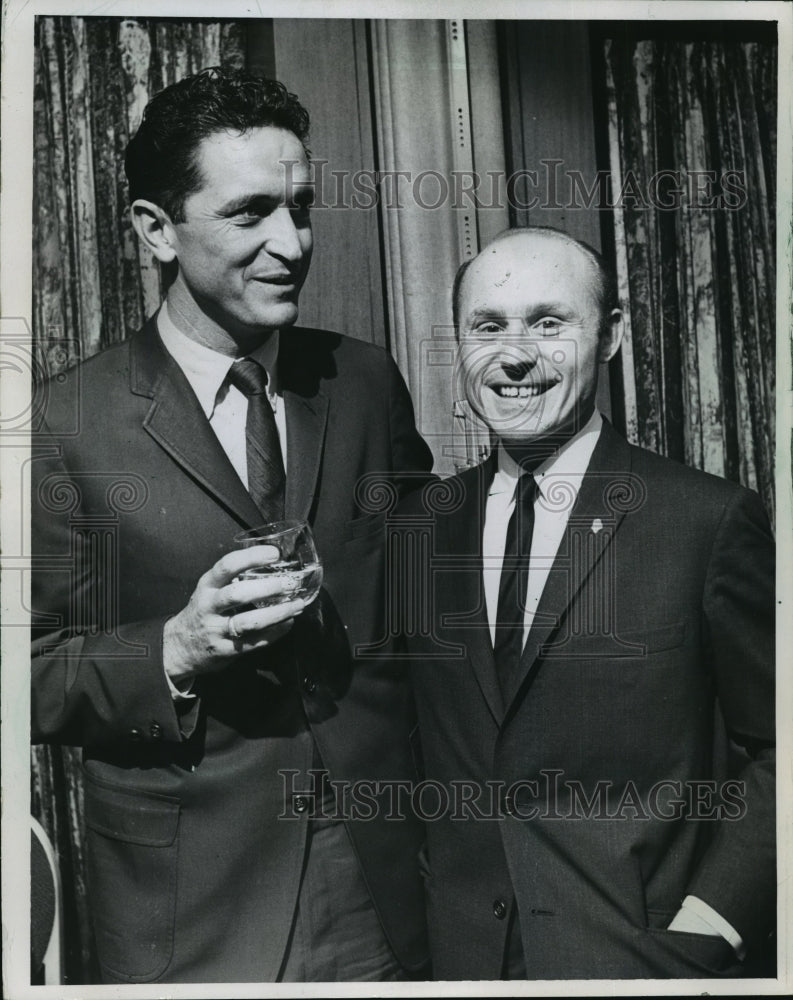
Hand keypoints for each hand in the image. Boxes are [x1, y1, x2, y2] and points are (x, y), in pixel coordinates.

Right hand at [163, 544, 305, 681]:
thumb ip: (235, 578)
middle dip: (267, 588)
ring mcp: (216, 630)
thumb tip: (275, 564)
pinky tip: (288, 623)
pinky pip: (254, 642)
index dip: (251, 558)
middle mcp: (209, 606)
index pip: (227, 566)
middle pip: (237, 594)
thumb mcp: (211, 589)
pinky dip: (276, 633)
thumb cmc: (205, 610)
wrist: (180, 647)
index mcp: (207, 585)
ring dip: (277, 613)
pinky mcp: (225, 651)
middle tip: (289, 584)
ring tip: (297, 606)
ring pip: (249, 622)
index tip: (274, 554)